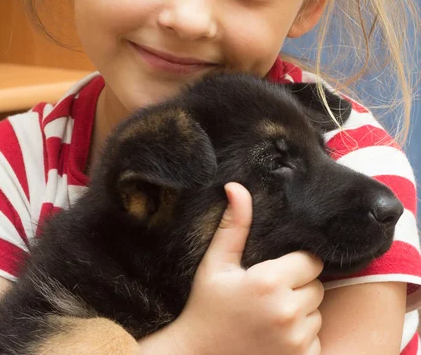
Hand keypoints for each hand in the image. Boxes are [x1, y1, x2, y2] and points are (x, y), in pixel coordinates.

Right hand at [169, 182, 323, 354]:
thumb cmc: (207, 306)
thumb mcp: (216, 263)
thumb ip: (233, 225)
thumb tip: (236, 186)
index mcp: (269, 281)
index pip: (310, 261)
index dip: (295, 263)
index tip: (274, 270)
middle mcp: (287, 312)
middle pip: (316, 286)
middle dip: (298, 287)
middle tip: (270, 293)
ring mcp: (296, 340)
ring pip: (317, 313)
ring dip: (301, 312)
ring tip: (270, 314)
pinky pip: (316, 339)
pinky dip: (301, 337)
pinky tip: (275, 336)